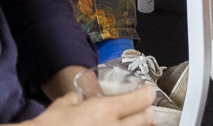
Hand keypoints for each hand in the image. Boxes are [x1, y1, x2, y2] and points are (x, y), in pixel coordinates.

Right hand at [37, 90, 153, 123]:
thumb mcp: (63, 105)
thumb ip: (76, 99)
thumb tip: (79, 98)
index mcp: (104, 111)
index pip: (140, 100)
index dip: (148, 94)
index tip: (148, 91)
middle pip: (146, 119)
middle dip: (148, 112)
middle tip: (145, 108)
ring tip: (136, 121)